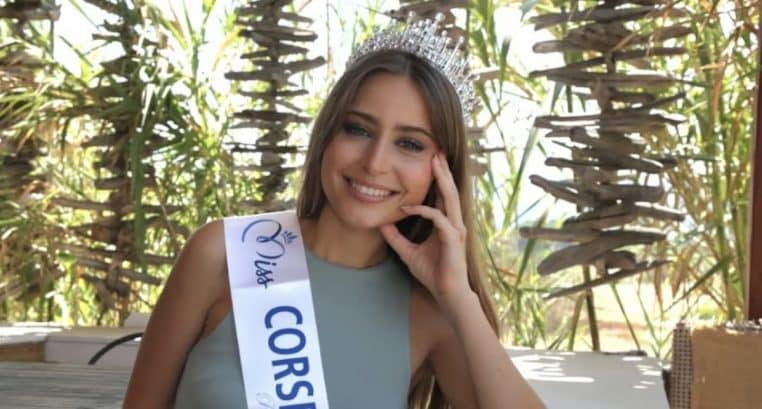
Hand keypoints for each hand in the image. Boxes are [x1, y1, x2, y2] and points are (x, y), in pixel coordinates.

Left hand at [380, 152, 471, 304]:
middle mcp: (453, 223)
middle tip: (436, 152)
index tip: (431, 162)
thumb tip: (381, 225)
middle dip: (443, 171)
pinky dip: (423, 210)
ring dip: (442, 180)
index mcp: (445, 224)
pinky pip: (439, 218)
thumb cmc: (433, 273)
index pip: (442, 196)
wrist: (446, 293)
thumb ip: (396, 238)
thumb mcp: (408, 252)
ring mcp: (455, 230)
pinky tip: (407, 207)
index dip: (438, 179)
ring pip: (450, 199)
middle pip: (449, 191)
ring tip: (435, 164)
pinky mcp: (453, 239)